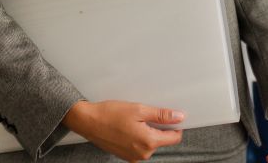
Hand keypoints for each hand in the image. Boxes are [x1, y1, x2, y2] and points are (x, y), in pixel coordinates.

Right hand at [62, 100, 183, 160]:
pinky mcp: (126, 156)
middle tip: (145, 114)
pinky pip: (140, 146)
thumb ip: (161, 115)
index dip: (175, 125)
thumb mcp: (139, 109)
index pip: (174, 138)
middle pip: (162, 140)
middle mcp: (143, 154)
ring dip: (147, 132)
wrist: (88, 121)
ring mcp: (134, 157)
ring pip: (150, 143)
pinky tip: (127, 127)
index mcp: (148, 142)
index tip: (171, 116)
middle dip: (158, 127)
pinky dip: (138, 137)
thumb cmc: (110, 114)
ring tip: (133, 120)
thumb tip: (179, 117)